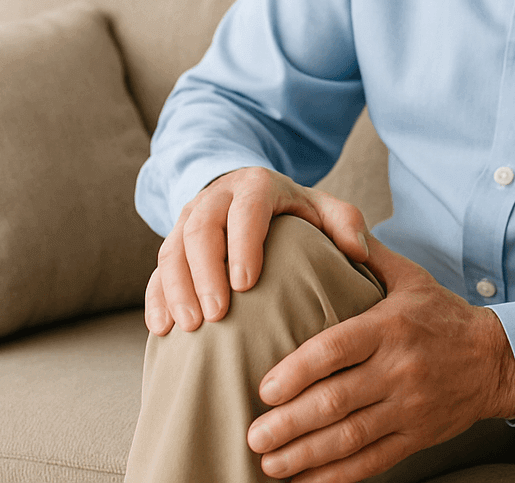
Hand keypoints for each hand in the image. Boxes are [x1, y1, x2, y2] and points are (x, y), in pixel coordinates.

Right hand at [144, 167, 369, 333]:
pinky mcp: (172, 243)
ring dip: (176, 288)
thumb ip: (345, 222)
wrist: (246, 192)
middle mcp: (216, 198)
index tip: (246, 283)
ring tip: (189, 327)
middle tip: (215, 315)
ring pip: (171, 249)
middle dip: (205, 273)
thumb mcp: (321, 206)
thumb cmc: (292, 209)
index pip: (246, 210)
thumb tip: (359, 252)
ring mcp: (188, 220)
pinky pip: (156, 269)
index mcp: (256, 186)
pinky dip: (156, 297)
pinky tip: (161, 328)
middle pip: (201, 230)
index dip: (243, 243)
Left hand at [247, 235, 514, 481]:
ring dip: (304, 455)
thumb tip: (333, 226)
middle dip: (289, 423)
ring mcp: (409, 407)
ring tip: (267, 462)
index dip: (297, 371)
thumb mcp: (410, 277)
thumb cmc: (443, 314)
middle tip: (253, 435)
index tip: (265, 388)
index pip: (336, 349)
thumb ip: (370, 255)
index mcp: (391, 326)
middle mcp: (399, 368)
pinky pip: (372, 462)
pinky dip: (336, 477)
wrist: (495, 358)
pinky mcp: (417, 437)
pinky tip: (305, 482)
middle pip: (337, 401)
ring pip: (350, 437)